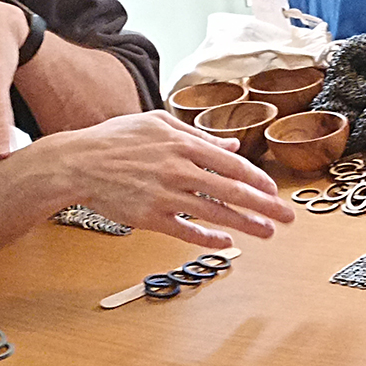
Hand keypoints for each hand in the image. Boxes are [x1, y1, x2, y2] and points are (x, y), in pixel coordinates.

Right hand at [45, 110, 295, 247]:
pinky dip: (209, 238)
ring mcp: (165, 194)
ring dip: (245, 225)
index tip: (274, 191)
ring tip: (266, 232)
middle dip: (265, 206)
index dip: (258, 180)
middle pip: (232, 191)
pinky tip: (227, 242)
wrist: (78, 163)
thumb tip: (231, 146)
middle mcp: (179, 169)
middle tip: (287, 217)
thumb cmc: (117, 139)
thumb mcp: (158, 124)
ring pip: (215, 213)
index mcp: (183, 143)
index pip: (232, 165)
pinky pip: (187, 231)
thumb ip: (198, 136)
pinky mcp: (150, 216)